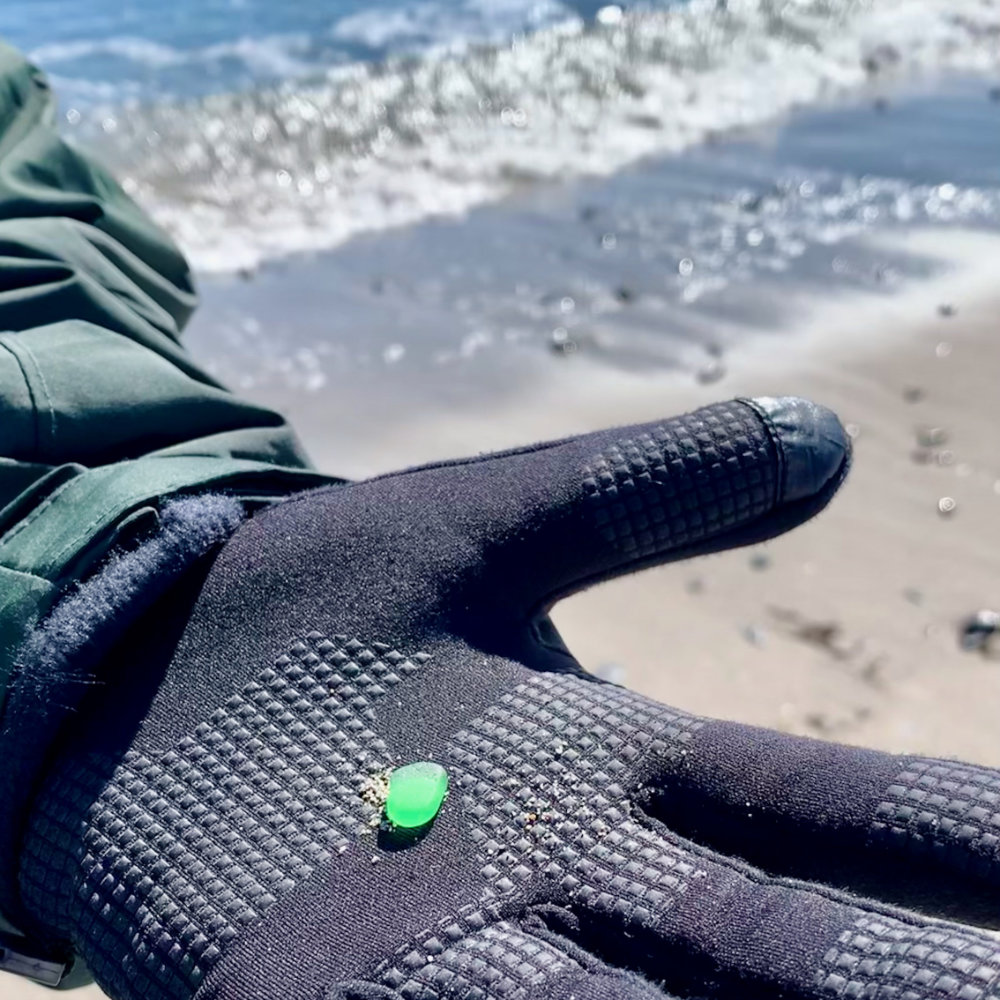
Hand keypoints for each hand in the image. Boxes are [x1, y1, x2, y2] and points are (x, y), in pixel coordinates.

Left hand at [15, 397, 999, 999]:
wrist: (152, 653)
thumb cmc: (325, 587)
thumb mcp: (499, 518)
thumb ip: (647, 488)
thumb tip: (826, 433)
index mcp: (616, 760)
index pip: (823, 809)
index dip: (944, 835)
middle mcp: (562, 871)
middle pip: (771, 946)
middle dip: (897, 973)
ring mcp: (440, 943)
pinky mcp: (305, 991)